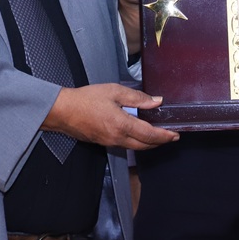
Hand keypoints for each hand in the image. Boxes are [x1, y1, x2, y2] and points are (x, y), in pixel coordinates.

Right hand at [43, 83, 178, 150]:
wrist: (62, 111)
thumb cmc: (87, 99)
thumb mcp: (114, 91)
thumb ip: (137, 98)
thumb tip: (156, 102)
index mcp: (122, 125)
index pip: (150, 135)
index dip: (164, 136)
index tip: (175, 134)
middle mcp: (118, 138)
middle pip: (144, 145)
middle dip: (160, 142)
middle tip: (171, 136)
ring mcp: (110, 142)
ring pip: (135, 147)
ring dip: (149, 143)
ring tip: (158, 136)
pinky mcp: (103, 143)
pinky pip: (125, 145)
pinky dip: (137, 142)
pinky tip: (139, 135)